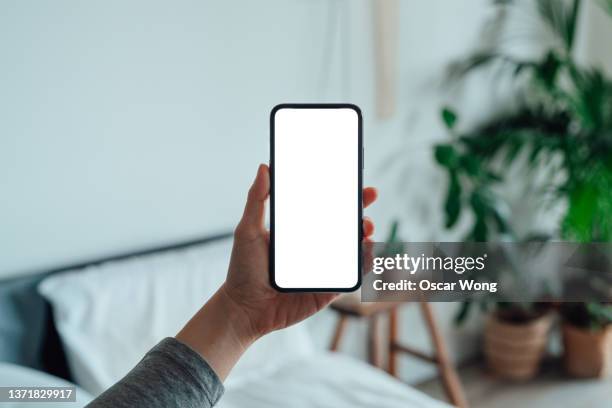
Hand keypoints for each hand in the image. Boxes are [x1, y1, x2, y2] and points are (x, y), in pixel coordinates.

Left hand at [222, 164, 376, 336]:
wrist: (244, 310)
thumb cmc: (243, 271)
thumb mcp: (247, 230)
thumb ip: (257, 200)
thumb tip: (264, 167)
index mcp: (299, 232)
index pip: (325, 209)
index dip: (342, 195)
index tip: (354, 182)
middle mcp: (314, 248)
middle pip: (345, 226)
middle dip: (361, 210)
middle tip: (369, 196)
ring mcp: (324, 268)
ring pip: (353, 249)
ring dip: (366, 236)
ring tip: (366, 227)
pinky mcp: (328, 289)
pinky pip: (352, 276)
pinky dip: (364, 264)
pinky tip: (366, 252)